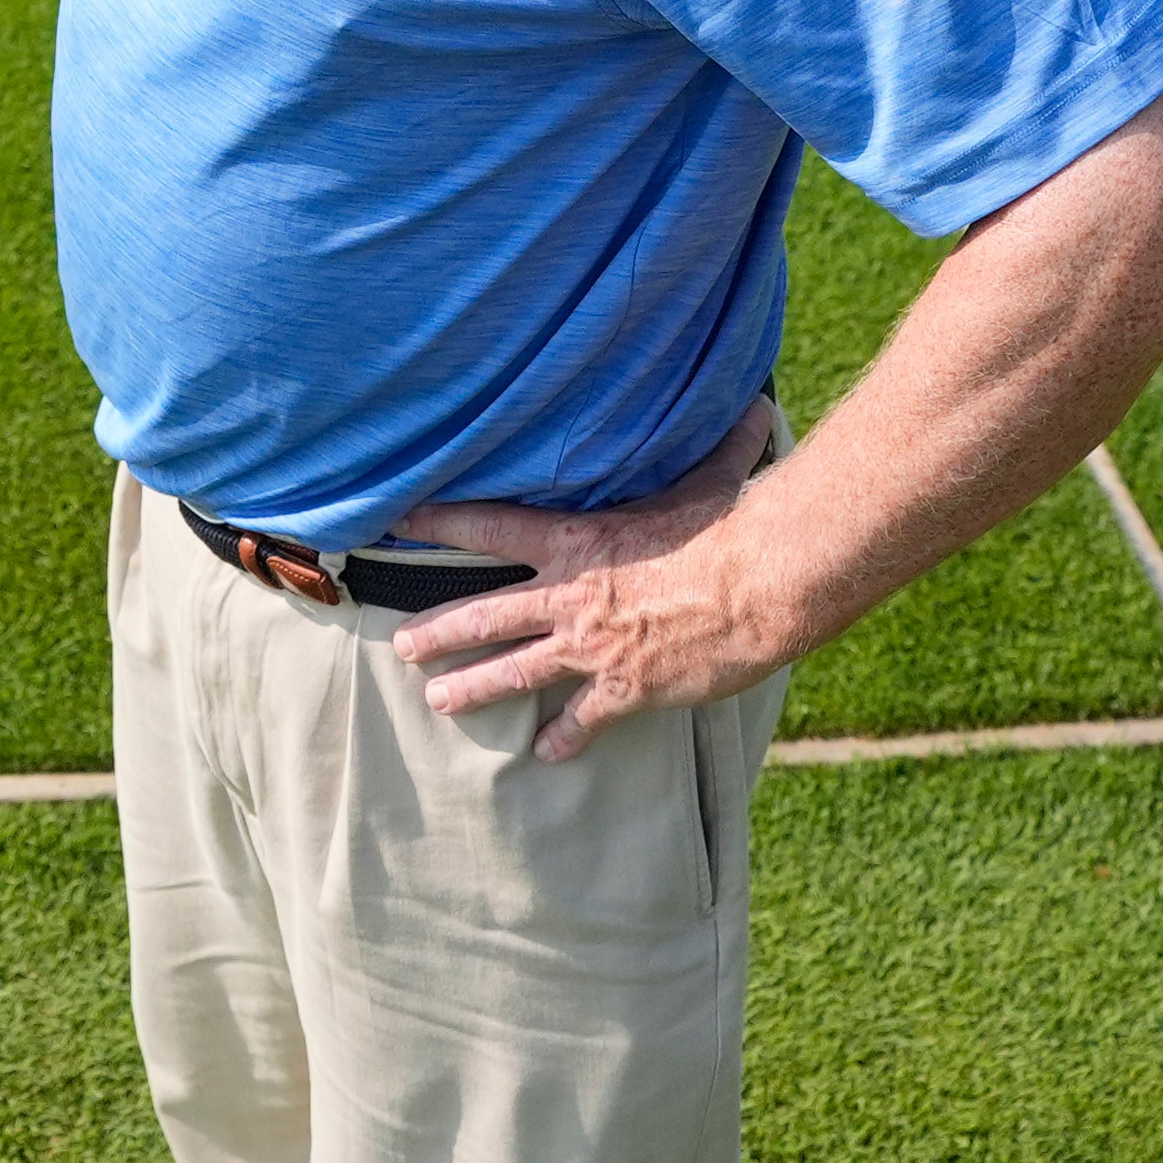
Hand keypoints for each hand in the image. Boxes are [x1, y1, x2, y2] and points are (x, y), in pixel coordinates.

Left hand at [382, 444, 788, 760]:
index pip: (492, 527)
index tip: (402, 521)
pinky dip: (564, 737)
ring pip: (515, 671)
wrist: (760, 586)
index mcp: (579, 541)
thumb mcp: (715, 480)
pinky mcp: (624, 687)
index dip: (442, 522)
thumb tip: (754, 410)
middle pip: (485, 615)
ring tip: (438, 701)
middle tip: (401, 645)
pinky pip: (582, 719)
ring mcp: (592, 646)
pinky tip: (546, 752)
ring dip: (472, 688)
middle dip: (438, 632)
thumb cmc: (734, 526)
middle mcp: (571, 596)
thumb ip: (721, 447)